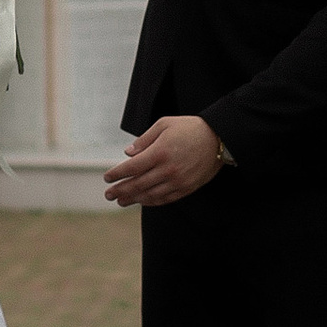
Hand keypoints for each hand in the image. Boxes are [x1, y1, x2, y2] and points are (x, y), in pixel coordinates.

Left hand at [103, 115, 223, 207]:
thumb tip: (128, 153)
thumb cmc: (190, 128)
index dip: (118, 174)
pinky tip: (142, 201)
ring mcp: (178, 181)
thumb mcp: (164, 124)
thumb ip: (144, 139)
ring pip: (150, 195)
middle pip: (138, 184)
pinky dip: (151, 202)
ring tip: (121, 201)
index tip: (107, 178)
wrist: (218, 139)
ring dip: (133, 199)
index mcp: (160, 152)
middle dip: (120, 190)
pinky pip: (165, 199)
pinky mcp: (186, 188)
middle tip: (108, 194)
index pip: (132, 167)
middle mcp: (168, 170)